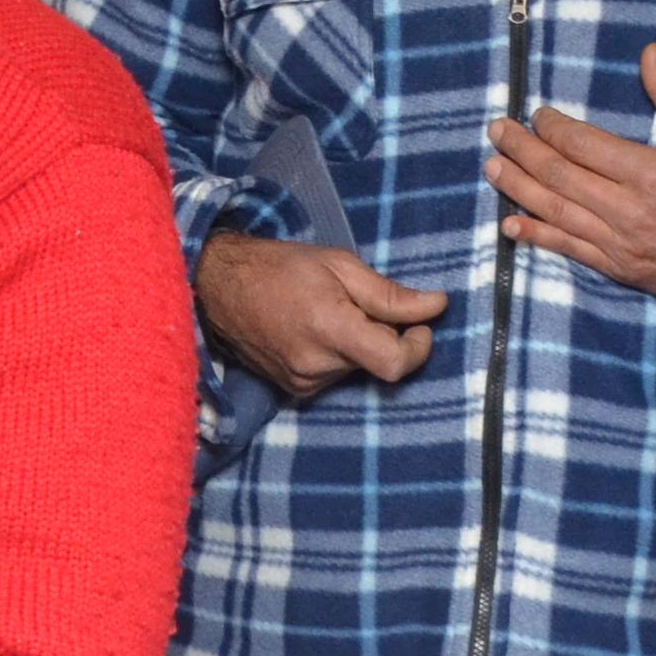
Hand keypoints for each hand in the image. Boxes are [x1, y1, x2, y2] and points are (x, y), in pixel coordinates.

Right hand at [196, 233, 447, 397]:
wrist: (218, 286)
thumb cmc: (279, 267)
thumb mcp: (340, 265)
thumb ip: (390, 294)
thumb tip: (437, 306)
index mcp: (331, 330)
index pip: (395, 363)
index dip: (418, 348)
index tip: (419, 325)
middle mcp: (317, 366)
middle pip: (379, 363)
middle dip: (384, 335)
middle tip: (361, 304)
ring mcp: (303, 383)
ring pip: (358, 369)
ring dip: (359, 345)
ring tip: (329, 312)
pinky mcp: (294, 390)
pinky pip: (336, 376)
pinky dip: (338, 355)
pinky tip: (314, 329)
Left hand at [485, 48, 655, 305]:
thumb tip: (650, 53)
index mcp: (649, 172)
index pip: (582, 144)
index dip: (552, 127)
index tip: (537, 114)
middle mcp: (626, 209)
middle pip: (558, 175)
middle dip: (522, 150)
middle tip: (496, 131)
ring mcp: (619, 243)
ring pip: (555, 212)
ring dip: (518, 188)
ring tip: (492, 167)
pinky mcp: (619, 268)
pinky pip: (568, 249)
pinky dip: (536, 236)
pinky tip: (510, 224)